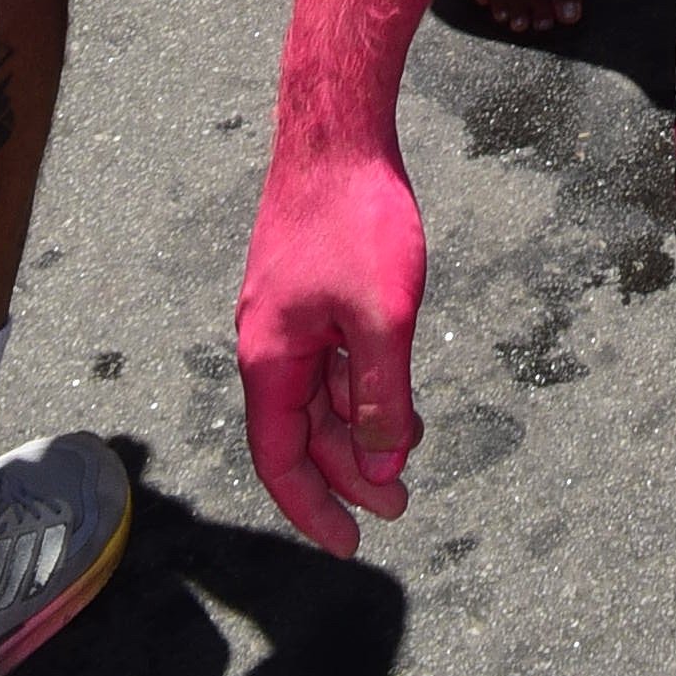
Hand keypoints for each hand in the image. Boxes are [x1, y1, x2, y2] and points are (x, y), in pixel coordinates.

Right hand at [238, 140, 426, 553]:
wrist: (339, 131)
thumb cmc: (356, 216)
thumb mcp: (383, 317)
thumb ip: (381, 395)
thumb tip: (383, 461)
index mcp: (271, 360)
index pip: (282, 459)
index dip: (313, 508)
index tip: (350, 544)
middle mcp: (269, 344)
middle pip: (303, 432)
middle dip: (348, 474)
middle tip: (398, 504)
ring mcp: (288, 314)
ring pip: (320, 393)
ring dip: (358, 429)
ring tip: (405, 455)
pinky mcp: (309, 287)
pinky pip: (330, 357)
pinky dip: (359, 384)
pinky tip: (395, 394)